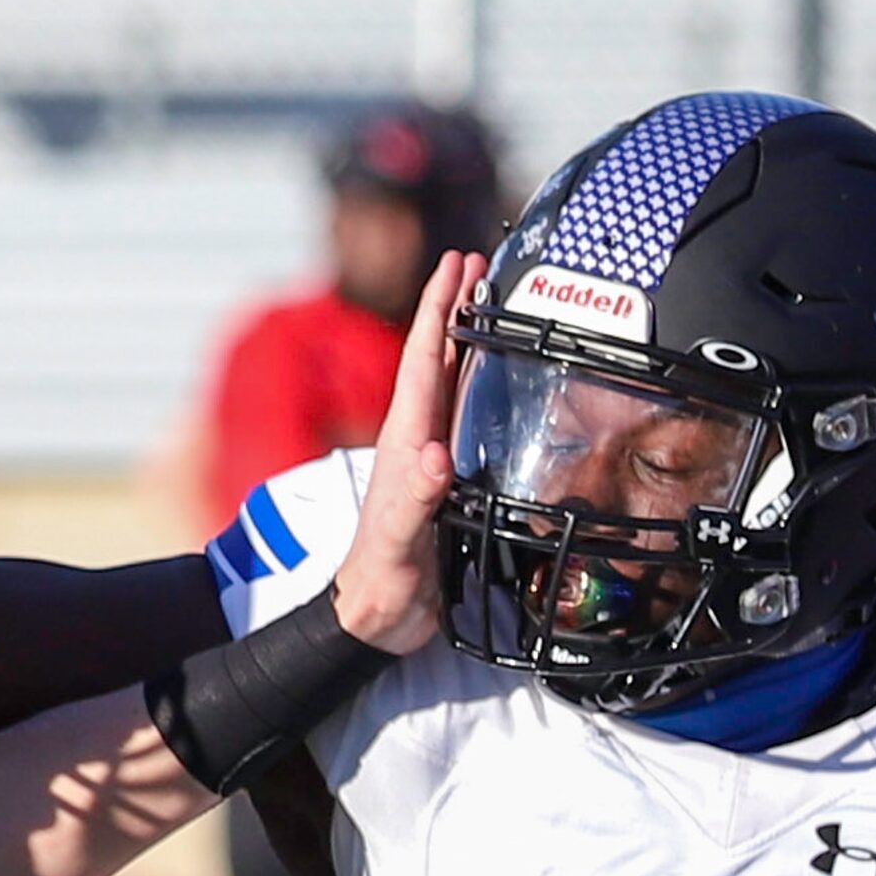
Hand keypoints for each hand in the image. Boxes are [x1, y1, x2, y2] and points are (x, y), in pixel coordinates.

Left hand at [330, 249, 488, 654]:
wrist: (376, 617)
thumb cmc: (384, 578)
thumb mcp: (400, 538)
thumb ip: (416, 498)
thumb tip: (434, 456)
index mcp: (406, 439)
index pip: (423, 359)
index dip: (438, 308)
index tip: (456, 261)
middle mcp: (418, 438)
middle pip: (439, 357)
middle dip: (456, 305)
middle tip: (479, 258)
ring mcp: (431, 456)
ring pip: (453, 382)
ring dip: (470, 338)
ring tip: (491, 299)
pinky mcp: (447, 479)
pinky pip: (467, 418)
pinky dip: (482, 387)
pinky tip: (499, 381)